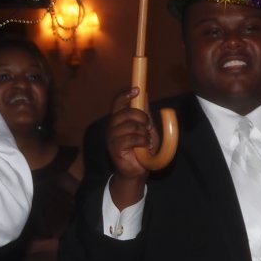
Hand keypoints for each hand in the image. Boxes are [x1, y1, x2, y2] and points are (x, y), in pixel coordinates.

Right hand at [106, 88, 157, 204]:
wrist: (138, 171)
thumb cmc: (142, 149)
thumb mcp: (147, 128)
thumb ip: (145, 112)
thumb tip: (144, 94)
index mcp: (118, 120)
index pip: (117, 103)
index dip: (126, 95)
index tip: (137, 89)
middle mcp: (112, 127)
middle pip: (126, 112)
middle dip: (142, 117)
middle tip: (149, 127)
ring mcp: (111, 138)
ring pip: (130, 126)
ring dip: (144, 133)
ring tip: (146, 141)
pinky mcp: (114, 148)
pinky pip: (130, 138)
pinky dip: (142, 141)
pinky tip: (145, 147)